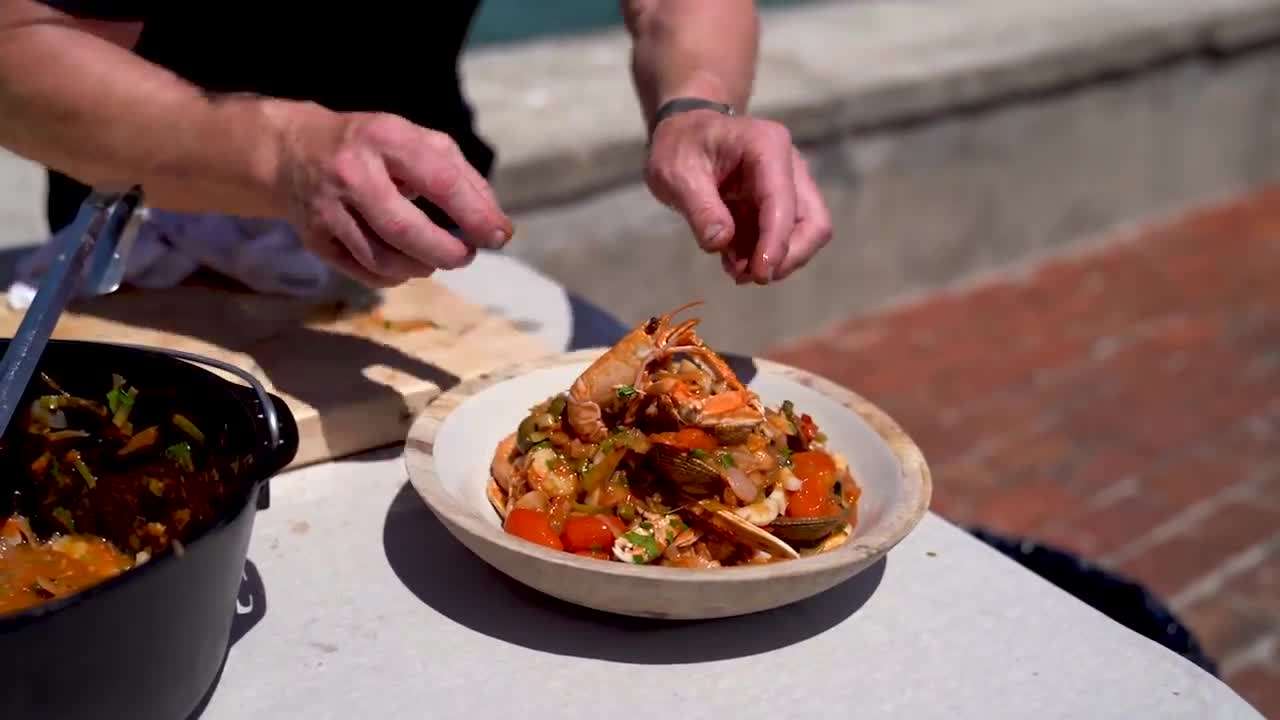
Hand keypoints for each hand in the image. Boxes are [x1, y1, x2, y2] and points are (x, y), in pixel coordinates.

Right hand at [270, 101, 513, 286]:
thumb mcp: (418, 144)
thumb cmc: (374, 148)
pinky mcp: (314, 239)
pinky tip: (403, 263)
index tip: (499, 237)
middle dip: (447, 252)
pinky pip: (364, 273)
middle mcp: (352, 172)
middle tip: (466, 255)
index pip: (440, 181)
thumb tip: (498, 227)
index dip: (475, 215)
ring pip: (384, 260)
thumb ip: (464, 179)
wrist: (293, 151)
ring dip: (421, 267)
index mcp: (387, 139)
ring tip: (433, 258)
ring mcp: (328, 208)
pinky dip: (394, 277)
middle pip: (406, 230)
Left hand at [645, 110, 831, 284]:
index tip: (760, 275)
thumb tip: (720, 242)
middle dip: (788, 257)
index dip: (776, 243)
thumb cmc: (681, 145)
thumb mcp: (675, 173)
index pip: (783, 202)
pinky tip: (732, 260)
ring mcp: (789, 185)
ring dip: (774, 260)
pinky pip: (784, 238)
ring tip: (733, 269)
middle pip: (814, 222)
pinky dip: (762, 256)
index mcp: (767, 147)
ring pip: (806, 234)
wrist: (686, 134)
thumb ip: (699, 207)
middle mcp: (789, 165)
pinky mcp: (781, 204)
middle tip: (750, 277)